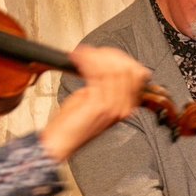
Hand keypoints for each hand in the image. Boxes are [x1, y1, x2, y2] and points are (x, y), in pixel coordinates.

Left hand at [41, 45, 149, 160]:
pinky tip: (79, 60)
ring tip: (82, 55)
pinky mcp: (99, 105)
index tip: (103, 52)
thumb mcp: (94, 100)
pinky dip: (87, 63)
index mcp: (126, 105)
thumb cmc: (73, 125)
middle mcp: (123, 107)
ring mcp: (112, 106)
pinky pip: (98, 75)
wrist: (59, 143)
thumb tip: (106, 62)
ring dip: (95, 58)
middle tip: (90, 52)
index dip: (119, 58)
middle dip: (107, 55)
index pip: (135, 72)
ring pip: (113, 70)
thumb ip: (105, 84)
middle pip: (127, 69)